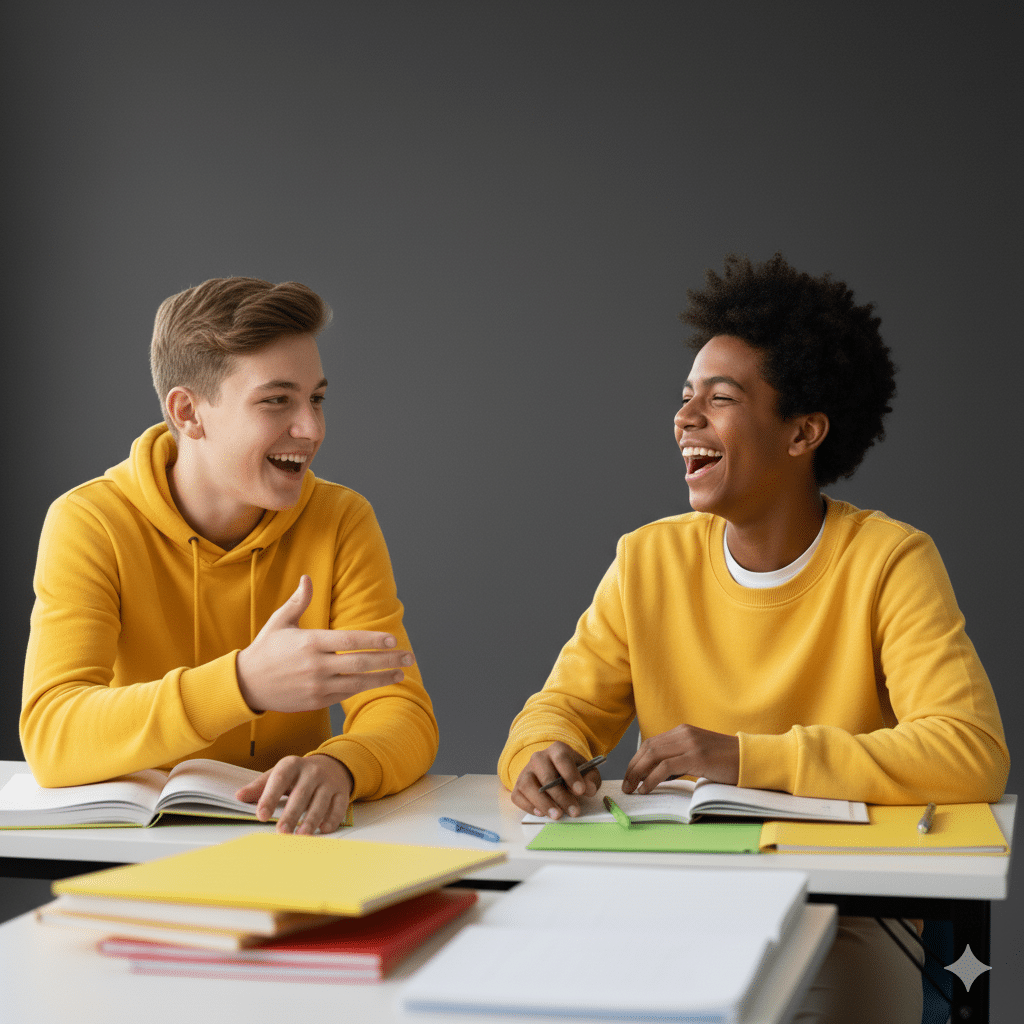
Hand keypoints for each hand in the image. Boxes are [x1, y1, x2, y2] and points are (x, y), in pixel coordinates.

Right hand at [235, 576, 414, 713]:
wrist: (246, 684)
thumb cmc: (266, 649)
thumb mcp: (280, 622)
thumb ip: (298, 601)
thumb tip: (307, 578)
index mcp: (310, 642)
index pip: (350, 640)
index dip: (374, 639)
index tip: (393, 639)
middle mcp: (316, 665)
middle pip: (360, 663)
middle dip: (388, 660)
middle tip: (408, 657)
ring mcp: (317, 685)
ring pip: (358, 683)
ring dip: (382, 678)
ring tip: (401, 672)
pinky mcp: (316, 701)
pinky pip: (346, 695)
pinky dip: (364, 688)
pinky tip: (379, 682)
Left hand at [235, 753, 352, 833]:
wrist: (331, 765)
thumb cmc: (298, 775)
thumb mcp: (278, 774)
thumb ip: (259, 787)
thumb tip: (239, 797)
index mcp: (292, 765)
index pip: (279, 779)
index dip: (269, 797)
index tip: (261, 814)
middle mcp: (312, 772)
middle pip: (301, 794)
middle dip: (291, 814)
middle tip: (281, 832)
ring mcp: (329, 782)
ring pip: (320, 802)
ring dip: (311, 820)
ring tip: (301, 835)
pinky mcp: (341, 792)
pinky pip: (339, 807)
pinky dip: (332, 819)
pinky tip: (323, 829)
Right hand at [510, 741, 602, 819]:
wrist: (554, 773)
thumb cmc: (571, 773)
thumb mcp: (586, 772)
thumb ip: (591, 778)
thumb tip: (589, 789)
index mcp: (557, 750)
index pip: (562, 758)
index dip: (571, 775)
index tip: (581, 791)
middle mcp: (538, 758)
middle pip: (546, 775)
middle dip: (561, 795)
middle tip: (574, 811)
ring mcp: (526, 772)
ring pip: (528, 785)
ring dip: (543, 803)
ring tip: (557, 815)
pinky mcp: (517, 786)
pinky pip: (518, 796)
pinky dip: (529, 806)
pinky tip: (541, 813)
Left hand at [623, 724, 739, 793]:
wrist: (751, 759)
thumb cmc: (727, 761)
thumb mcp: (699, 755)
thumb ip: (679, 759)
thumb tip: (658, 774)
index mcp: (683, 731)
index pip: (651, 743)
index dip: (636, 759)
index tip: (630, 775)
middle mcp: (684, 733)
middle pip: (648, 748)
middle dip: (633, 767)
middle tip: (626, 784)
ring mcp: (690, 743)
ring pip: (653, 756)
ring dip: (638, 773)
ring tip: (632, 788)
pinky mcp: (696, 756)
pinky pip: (665, 767)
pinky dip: (652, 779)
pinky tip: (647, 788)